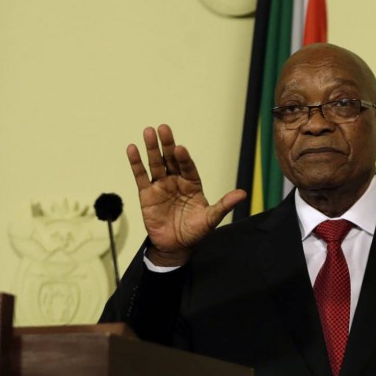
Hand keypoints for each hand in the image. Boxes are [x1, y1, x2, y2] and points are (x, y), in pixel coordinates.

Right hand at [127, 124, 246, 265]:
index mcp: (192, 184)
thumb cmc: (194, 232)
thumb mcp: (210, 219)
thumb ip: (224, 205)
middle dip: (167, 144)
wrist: (175, 247)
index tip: (181, 148)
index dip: (184, 158)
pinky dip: (136, 163)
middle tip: (163, 128)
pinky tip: (132, 149)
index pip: (188, 167)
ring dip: (151, 148)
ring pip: (155, 163)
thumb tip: (243, 194)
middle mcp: (176, 181)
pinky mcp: (147, 194)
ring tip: (148, 132)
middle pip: (171, 159)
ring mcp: (161, 186)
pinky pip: (141, 176)